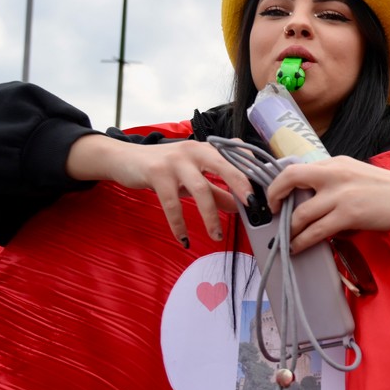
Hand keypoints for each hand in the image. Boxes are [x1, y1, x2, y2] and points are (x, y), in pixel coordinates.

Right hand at [66, 135, 252, 244]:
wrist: (125, 159)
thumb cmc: (165, 168)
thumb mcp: (193, 178)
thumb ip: (217, 190)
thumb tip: (240, 207)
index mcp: (208, 150)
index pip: (237, 160)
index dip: (252, 178)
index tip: (265, 198)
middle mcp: (195, 151)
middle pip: (225, 167)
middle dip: (241, 187)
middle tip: (253, 208)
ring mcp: (175, 161)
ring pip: (200, 189)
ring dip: (211, 215)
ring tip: (216, 236)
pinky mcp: (157, 173)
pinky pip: (172, 203)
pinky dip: (179, 224)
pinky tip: (184, 239)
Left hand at [264, 156, 389, 251]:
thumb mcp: (357, 176)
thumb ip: (335, 184)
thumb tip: (314, 204)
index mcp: (336, 162)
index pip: (298, 167)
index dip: (280, 183)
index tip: (276, 197)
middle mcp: (334, 173)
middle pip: (290, 179)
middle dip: (273, 198)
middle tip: (271, 214)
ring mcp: (340, 194)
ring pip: (300, 213)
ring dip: (288, 230)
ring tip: (285, 241)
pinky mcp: (348, 214)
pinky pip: (315, 231)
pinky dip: (301, 242)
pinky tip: (297, 248)